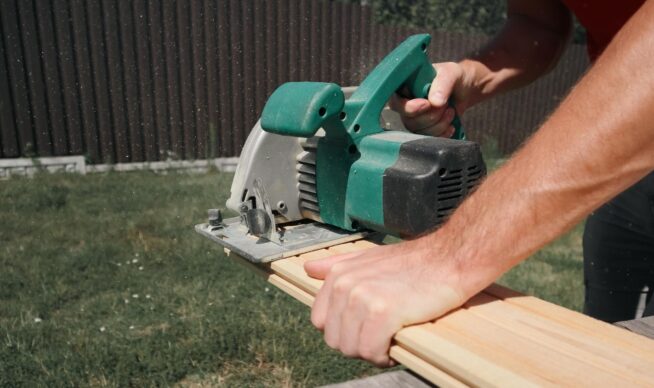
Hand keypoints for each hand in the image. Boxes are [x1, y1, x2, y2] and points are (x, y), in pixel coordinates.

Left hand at [304, 239, 465, 366]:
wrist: (447, 261)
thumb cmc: (413, 263)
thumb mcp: (367, 258)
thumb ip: (336, 265)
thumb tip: (309, 268)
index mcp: (338, 275)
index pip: (320, 321)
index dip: (342, 331)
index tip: (362, 329)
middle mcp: (345, 285)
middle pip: (335, 339)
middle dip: (357, 344)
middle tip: (380, 336)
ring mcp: (362, 298)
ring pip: (352, 348)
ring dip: (372, 351)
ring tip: (389, 339)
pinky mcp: (383, 312)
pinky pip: (371, 351)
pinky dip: (384, 355)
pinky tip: (396, 342)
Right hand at [389, 62, 473, 137]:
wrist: (465, 90)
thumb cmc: (454, 77)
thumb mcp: (450, 73)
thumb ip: (442, 84)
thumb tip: (435, 102)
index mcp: (405, 87)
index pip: (396, 102)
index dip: (409, 107)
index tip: (427, 104)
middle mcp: (406, 104)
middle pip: (408, 121)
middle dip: (431, 116)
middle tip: (446, 104)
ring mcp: (414, 119)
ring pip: (419, 132)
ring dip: (439, 124)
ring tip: (451, 111)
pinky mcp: (424, 130)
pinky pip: (428, 139)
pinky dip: (442, 133)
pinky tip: (450, 124)